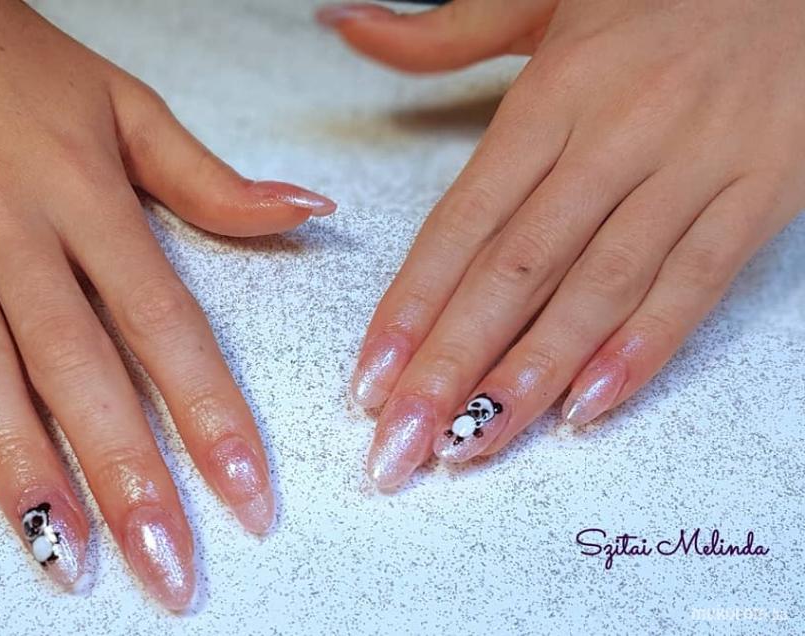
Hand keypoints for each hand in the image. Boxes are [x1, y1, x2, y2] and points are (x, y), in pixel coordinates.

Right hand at [0, 0, 334, 605]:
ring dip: (21, 468)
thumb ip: (215, 181)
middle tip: (168, 567)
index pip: (165, 323)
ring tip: (66, 557)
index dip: (212, 416)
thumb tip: (311, 211)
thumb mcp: (131, 108)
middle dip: (129, 476)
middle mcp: (11, 226)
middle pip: (78, 367)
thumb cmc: (24, 67)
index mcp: (88, 194)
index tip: (248, 497)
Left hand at [320, 0, 804, 487]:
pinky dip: (642, 348)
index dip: (412, 306)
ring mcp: (692, 167)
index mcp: (552, 94)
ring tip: (475, 443)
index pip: (462, 222)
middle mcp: (615, 136)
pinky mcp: (761, 190)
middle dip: (452, 367)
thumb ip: (441, 34)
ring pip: (598, 289)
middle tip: (403, 443)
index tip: (371, 378)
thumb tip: (346, 25)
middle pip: (516, 272)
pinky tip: (588, 406)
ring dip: (531, 377)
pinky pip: (695, 282)